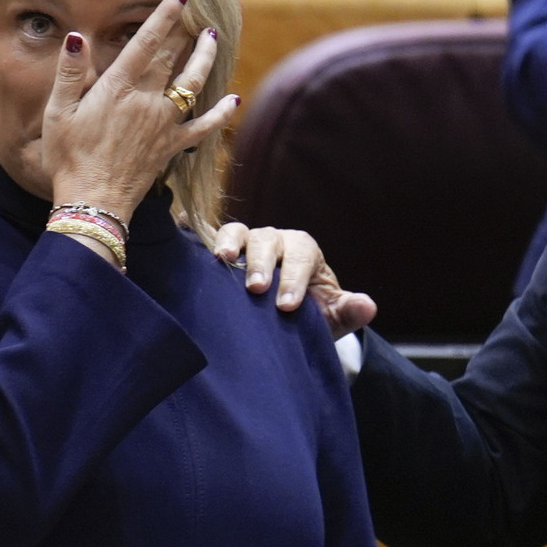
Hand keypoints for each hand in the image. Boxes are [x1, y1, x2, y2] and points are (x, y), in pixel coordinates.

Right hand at [40, 0, 236, 221]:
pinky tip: (233, 101)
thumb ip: (70, 73)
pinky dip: (220, 114)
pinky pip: (203, 127)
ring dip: (205, 59)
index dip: (164, 16)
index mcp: (118, 89)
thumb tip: (78, 37)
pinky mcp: (172, 147)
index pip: (146, 43)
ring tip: (212, 38)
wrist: (94, 201)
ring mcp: (163, 124)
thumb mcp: (58, 113)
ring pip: (193, 85)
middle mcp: (147, 102)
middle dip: (186, 32)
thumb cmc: (69, 157)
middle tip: (197, 11)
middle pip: (173, 59)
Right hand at [209, 223, 378, 336]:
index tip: (287, 306)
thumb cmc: (309, 316)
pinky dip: (192, 229)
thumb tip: (367, 306)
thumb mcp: (331, 318)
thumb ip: (347, 311)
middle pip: (266, 239)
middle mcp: (274, 240)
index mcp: (303, 250)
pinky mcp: (221, 252)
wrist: (284, 319)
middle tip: (256, 289)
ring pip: (237, 231)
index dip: (294, 278)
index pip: (300, 254)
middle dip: (261, 262)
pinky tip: (179, 227)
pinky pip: (205, 235)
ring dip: (228, 243)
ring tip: (221, 261)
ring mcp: (245, 243)